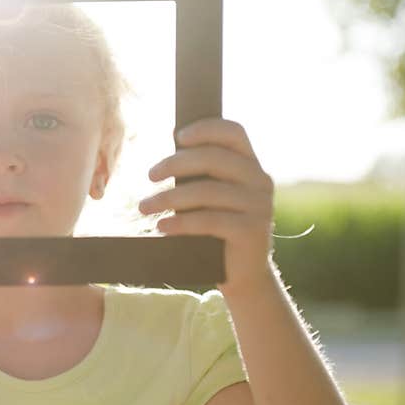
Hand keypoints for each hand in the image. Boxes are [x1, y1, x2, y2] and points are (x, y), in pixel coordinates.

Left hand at [139, 117, 275, 296]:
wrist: (243, 275)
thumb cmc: (218, 231)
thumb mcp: (212, 197)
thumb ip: (202, 174)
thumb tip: (170, 150)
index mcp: (252, 165)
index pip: (233, 132)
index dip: (205, 129)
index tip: (176, 137)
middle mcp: (261, 181)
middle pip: (213, 158)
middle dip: (175, 163)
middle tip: (150, 175)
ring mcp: (259, 206)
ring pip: (207, 191)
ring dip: (168, 197)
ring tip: (144, 207)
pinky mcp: (251, 231)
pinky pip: (209, 220)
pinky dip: (180, 222)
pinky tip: (161, 226)